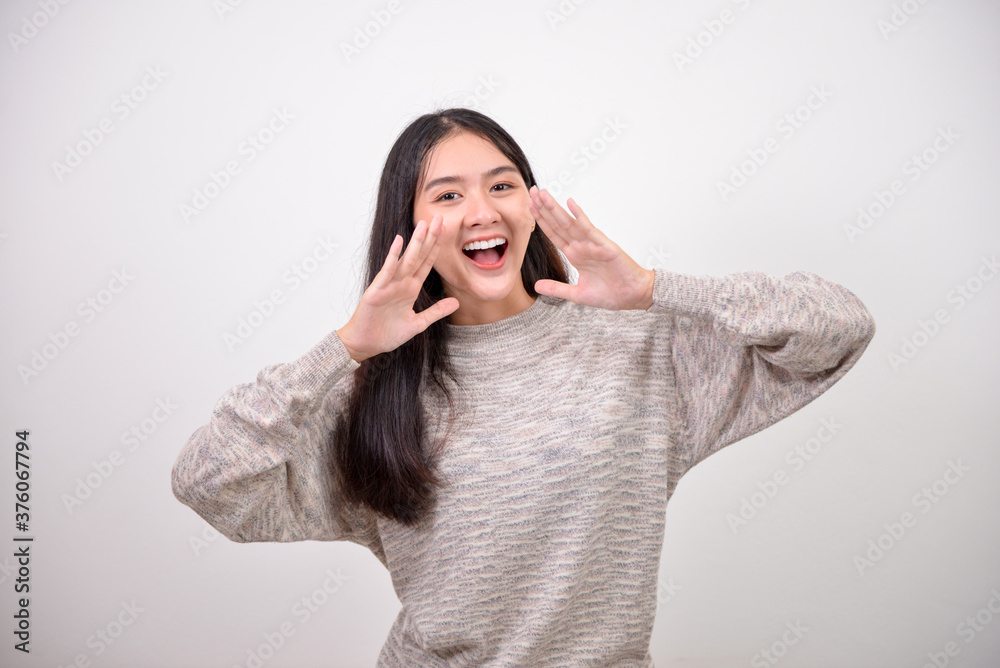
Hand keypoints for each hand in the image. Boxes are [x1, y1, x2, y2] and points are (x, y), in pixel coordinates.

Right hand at [337, 215, 459, 361]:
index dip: (436, 248)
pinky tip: (399, 242)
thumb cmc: (387, 334)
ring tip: (423, 224)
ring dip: (415, 242)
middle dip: (429, 238)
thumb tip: (456, 302)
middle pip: (419, 256)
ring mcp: (389, 285)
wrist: (365, 344)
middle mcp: (401, 283)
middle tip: (439, 218)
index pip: (427, 264)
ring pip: (406, 260)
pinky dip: (393, 256)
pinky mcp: (377, 290)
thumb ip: (436, 312)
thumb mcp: (418, 324)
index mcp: (411, 289)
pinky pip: (387, 271)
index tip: (445, 231)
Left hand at [528, 186, 653, 310]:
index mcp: (575, 255)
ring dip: (556, 208)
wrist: (633, 296)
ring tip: (543, 194)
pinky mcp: (604, 246)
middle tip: (532, 191)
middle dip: (544, 208)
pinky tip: (570, 204)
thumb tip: (536, 286)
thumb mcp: (577, 294)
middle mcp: (581, 246)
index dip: (541, 220)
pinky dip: (580, 216)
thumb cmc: (611, 293)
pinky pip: (589, 229)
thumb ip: (557, 289)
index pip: (553, 234)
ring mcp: (592, 244)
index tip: (529, 206)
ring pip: (569, 223)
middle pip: (558, 223)